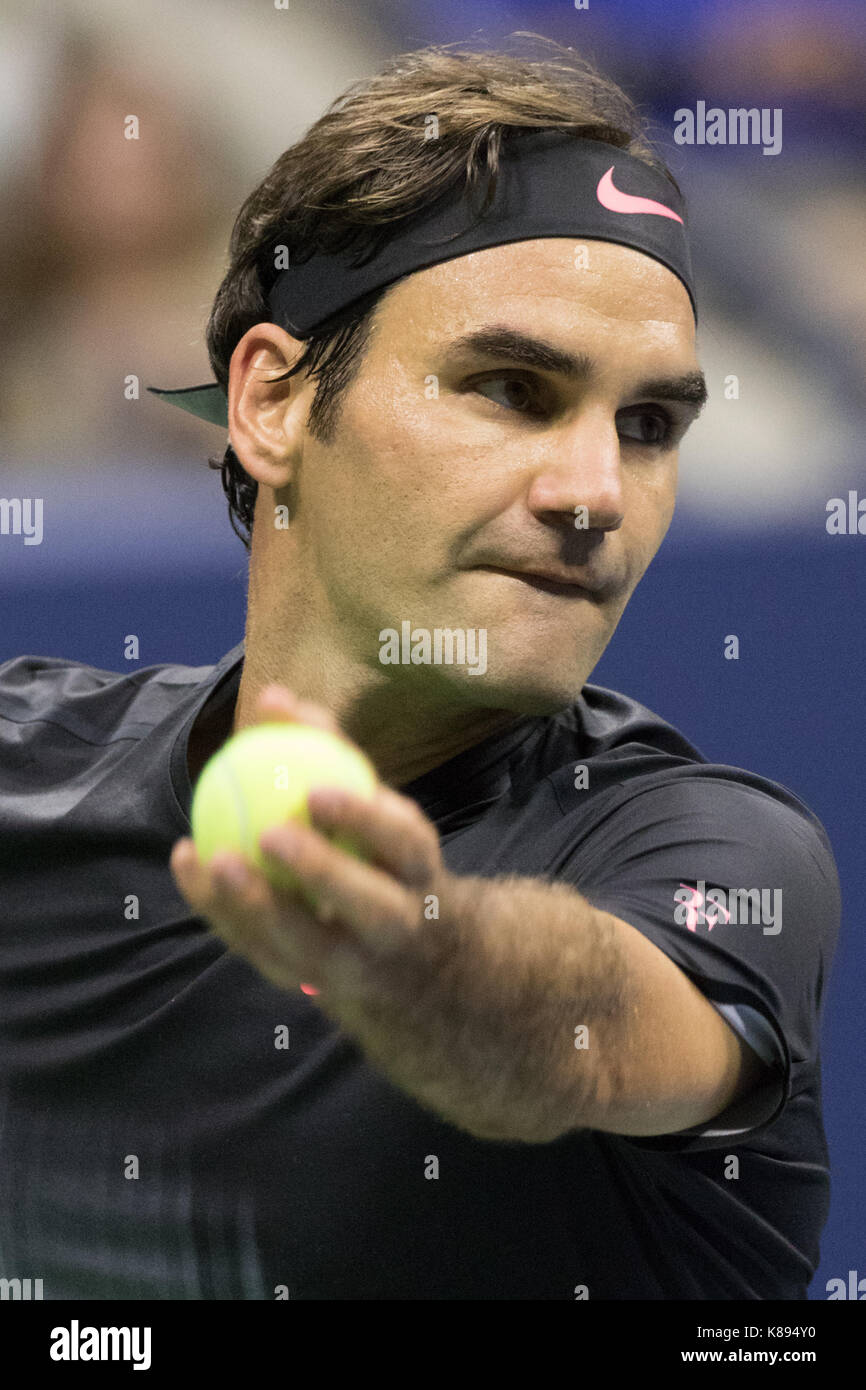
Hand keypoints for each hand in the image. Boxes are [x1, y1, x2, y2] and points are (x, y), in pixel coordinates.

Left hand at [170, 684, 447, 997]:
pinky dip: (220, 909)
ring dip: (258, 906)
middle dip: (323, 873)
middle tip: (270, 834)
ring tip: (219, 860)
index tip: (318, 792)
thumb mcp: (374, 809)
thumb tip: (274, 697)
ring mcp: (354, 965)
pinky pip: (260, 950)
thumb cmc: (380, 859)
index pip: (405, 844)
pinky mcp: (307, 983)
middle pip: (370, 906)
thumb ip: (329, 754)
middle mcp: (399, 926)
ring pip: (309, 943)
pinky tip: (186, 861)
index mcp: (421, 872)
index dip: (365, 819)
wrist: (409, 961)